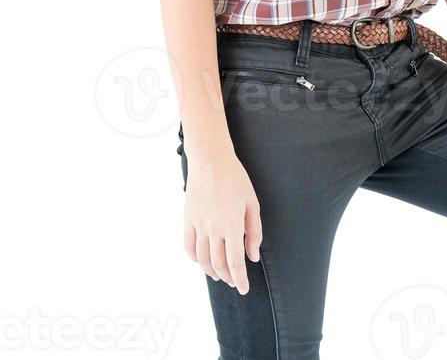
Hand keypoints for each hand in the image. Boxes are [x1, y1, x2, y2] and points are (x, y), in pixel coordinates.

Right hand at [183, 143, 261, 293]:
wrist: (210, 160)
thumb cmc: (235, 178)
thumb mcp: (252, 203)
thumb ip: (254, 232)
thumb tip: (253, 256)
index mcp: (232, 226)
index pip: (235, 262)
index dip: (240, 279)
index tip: (243, 289)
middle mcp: (214, 229)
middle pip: (218, 264)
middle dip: (227, 277)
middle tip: (233, 281)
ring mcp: (198, 225)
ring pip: (203, 259)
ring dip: (211, 271)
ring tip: (219, 275)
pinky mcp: (188, 219)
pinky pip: (188, 246)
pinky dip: (194, 258)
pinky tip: (201, 261)